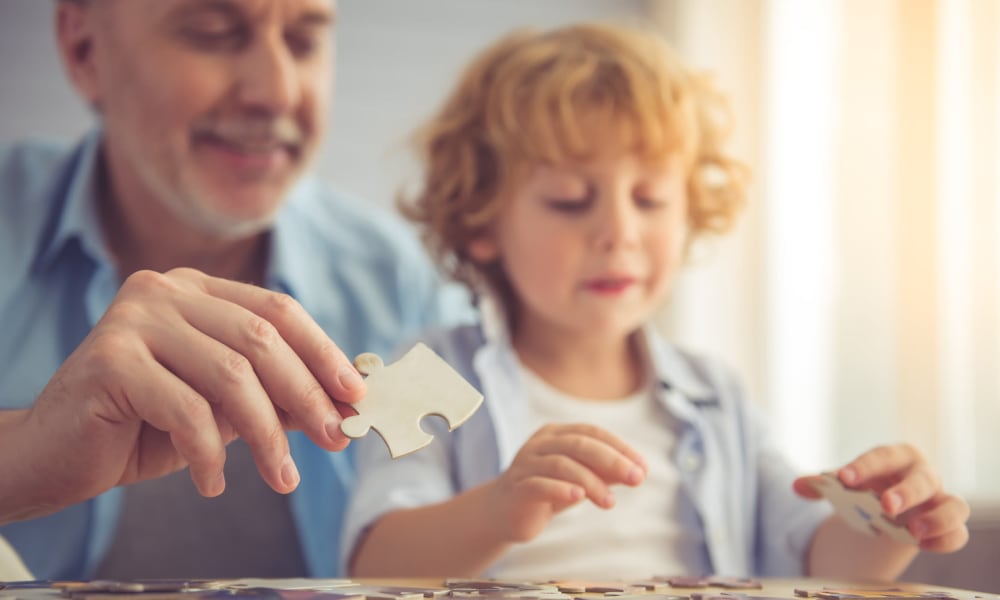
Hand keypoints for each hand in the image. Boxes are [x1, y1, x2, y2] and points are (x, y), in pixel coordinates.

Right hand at [9, 268, 364, 518]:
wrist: (53, 454)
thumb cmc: (144, 428)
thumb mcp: (223, 408)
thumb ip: (276, 396)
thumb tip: (345, 406)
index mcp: (199, 291)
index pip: (278, 311)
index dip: (323, 352)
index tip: (356, 395)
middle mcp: (167, 290)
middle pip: (261, 339)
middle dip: (306, 395)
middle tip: (335, 441)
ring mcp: (134, 318)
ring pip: (230, 375)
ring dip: (267, 435)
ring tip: (282, 478)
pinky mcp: (109, 358)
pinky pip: (186, 410)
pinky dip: (209, 454)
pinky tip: (213, 482)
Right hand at [484, 423, 646, 542]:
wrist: (505, 512)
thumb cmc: (549, 491)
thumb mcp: (581, 479)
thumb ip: (606, 473)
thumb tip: (640, 471)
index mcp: (557, 434)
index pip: (592, 432)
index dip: (620, 447)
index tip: (643, 467)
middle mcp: (540, 443)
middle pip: (579, 444)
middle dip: (612, 460)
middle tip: (637, 479)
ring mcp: (526, 463)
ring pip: (561, 464)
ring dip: (591, 482)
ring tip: (610, 502)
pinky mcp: (517, 487)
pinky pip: (539, 484)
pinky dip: (560, 489)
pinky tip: (577, 497)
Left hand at [794, 443, 969, 551]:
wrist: (888, 506)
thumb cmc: (867, 487)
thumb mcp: (846, 484)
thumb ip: (822, 485)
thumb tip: (797, 485)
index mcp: (896, 457)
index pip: (883, 456)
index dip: (864, 466)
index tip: (844, 479)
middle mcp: (924, 475)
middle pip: (922, 479)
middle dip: (905, 492)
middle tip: (886, 506)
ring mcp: (941, 500)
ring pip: (955, 506)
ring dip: (937, 518)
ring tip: (913, 531)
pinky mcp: (950, 525)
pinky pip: (958, 533)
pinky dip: (945, 539)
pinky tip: (923, 545)